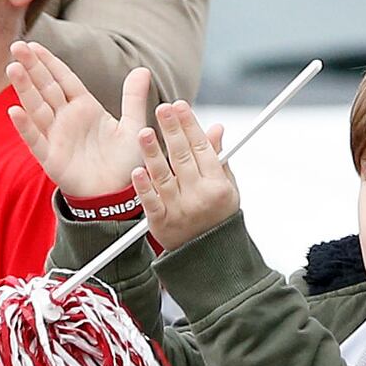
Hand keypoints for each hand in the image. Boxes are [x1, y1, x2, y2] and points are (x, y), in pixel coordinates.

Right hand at [10, 47, 151, 205]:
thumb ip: (134, 98)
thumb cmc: (124, 162)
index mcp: (84, 108)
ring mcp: (56, 137)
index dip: (49, 62)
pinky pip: (36, 140)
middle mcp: (67, 119)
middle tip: (17, 46)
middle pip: (46, 88)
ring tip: (13, 68)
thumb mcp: (133, 126)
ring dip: (25, 89)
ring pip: (37, 108)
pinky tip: (14, 111)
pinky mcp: (51, 158)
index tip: (34, 44)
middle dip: (32, 67)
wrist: (119, 196)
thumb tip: (142, 69)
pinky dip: (25, 126)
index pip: (63, 79)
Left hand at [132, 99, 242, 256]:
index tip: (181, 107)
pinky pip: (151, 201)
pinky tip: (137, 170)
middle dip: (173, 130)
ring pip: (164, 176)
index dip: (191, 125)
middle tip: (163, 108)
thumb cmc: (218, 219)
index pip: (203, 148)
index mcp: (217, 186)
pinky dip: (144, 186)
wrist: (209, 258)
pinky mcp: (161, 223)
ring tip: (144, 132)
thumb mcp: (228, 189)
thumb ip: (219, 159)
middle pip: (183, 157)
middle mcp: (199, 196)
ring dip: (153, 152)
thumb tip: (217, 129)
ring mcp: (179, 210)